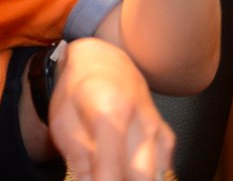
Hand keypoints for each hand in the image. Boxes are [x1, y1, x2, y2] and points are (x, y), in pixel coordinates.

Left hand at [47, 38, 174, 180]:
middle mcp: (141, 123)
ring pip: (155, 177)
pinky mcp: (168, 140)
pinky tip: (124, 172)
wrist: (104, 62)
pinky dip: (144, 176)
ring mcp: (159, 132)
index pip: (111, 170)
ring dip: (132, 179)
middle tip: (100, 178)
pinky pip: (162, 171)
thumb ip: (78, 160)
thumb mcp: (63, 124)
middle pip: (140, 178)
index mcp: (109, 114)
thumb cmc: (78, 92)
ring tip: (111, 172)